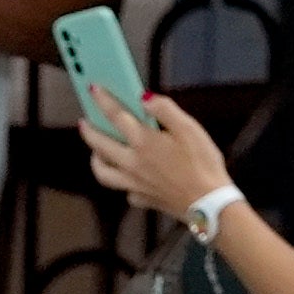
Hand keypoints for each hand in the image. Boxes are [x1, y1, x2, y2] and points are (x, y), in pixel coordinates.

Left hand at [78, 87, 234, 220]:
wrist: (209, 204)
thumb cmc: (203, 165)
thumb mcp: (189, 129)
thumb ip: (165, 110)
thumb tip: (144, 98)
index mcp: (143, 142)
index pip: (116, 115)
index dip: (102, 100)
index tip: (93, 88)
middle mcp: (133, 163)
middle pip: (100, 145)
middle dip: (89, 131)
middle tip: (84, 122)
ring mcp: (134, 184)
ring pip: (103, 172)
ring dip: (96, 160)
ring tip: (96, 151)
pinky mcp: (143, 199)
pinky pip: (125, 191)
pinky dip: (122, 182)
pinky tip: (127, 177)